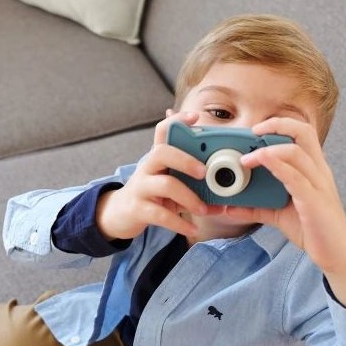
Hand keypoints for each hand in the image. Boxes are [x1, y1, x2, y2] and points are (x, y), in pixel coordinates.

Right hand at [96, 110, 208, 240]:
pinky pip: (161, 215)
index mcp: (157, 157)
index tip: (195, 117)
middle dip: (185, 160)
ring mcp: (141, 188)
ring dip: (189, 197)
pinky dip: (179, 223)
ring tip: (204, 209)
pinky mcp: (138, 209)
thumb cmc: (154, 194)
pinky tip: (192, 228)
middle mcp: (147, 168)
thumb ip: (193, 184)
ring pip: (165, 185)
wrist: (122, 213)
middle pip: (161, 153)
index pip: (162, 131)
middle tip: (204, 172)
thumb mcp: (170, 181)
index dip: (177, 121)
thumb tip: (223, 193)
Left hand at [224, 117, 345, 310]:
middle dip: (277, 125)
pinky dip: (276, 167)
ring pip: (297, 152)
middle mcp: (318, 171)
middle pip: (304, 131)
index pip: (302, 133)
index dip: (280, 124)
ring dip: (268, 149)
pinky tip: (261, 164)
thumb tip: (230, 207)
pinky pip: (296, 177)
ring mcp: (318, 185)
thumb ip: (257, 207)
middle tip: (253, 131)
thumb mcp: (281, 214)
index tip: (256, 129)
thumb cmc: (314, 229)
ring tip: (246, 158)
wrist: (338, 255)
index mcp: (313, 169)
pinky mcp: (314, 202)